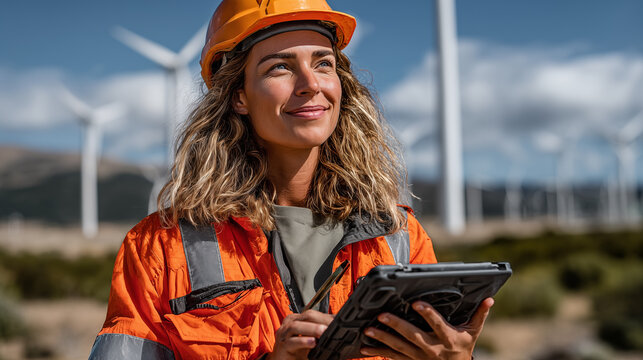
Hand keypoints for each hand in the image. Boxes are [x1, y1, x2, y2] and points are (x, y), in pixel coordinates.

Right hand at [267, 310, 333, 359]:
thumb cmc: (299, 352)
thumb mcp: (313, 341)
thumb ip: (321, 334)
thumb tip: (339, 330)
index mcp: (298, 319)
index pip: (314, 314)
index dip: (326, 317)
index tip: (339, 321)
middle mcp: (290, 324)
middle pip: (306, 316)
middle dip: (321, 321)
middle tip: (333, 325)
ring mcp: (284, 334)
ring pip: (297, 326)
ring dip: (311, 328)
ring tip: (323, 332)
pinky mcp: (282, 346)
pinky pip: (292, 342)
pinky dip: (303, 341)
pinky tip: (313, 342)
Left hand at [361, 297, 493, 359]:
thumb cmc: (463, 349)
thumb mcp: (473, 333)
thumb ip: (479, 315)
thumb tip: (489, 300)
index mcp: (447, 338)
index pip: (436, 324)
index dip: (427, 313)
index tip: (416, 303)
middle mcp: (432, 348)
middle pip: (412, 335)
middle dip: (396, 325)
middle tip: (382, 316)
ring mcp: (419, 356)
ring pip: (398, 347)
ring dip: (382, 339)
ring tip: (368, 331)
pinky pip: (392, 357)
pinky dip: (378, 352)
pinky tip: (365, 347)